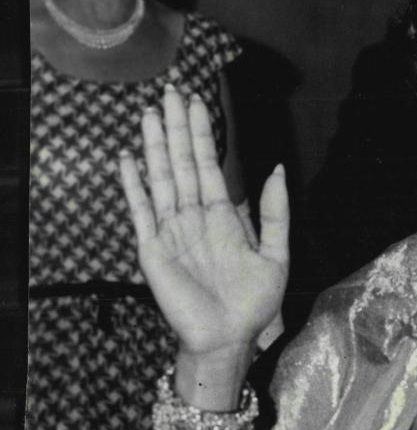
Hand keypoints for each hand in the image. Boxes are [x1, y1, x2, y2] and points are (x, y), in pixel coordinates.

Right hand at [120, 86, 288, 358]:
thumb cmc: (253, 304)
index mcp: (222, 216)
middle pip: (183, 163)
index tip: (197, 102)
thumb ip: (274, 213)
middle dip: (177, 128)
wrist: (227, 338)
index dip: (202, 134)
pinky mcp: (153, 249)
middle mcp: (194, 217)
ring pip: (162, 179)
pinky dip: (134, 185)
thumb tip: (276, 168)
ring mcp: (171, 230)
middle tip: (171, 91)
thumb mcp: (276, 256)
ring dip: (154, 147)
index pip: (209, 165)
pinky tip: (127, 159)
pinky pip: (141, 211)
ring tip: (148, 113)